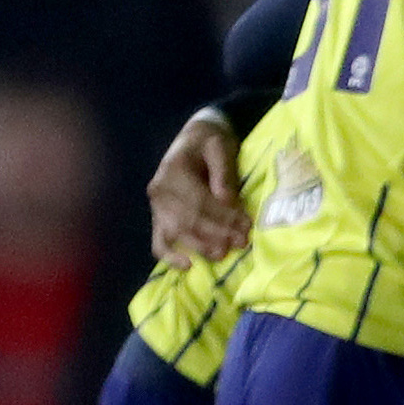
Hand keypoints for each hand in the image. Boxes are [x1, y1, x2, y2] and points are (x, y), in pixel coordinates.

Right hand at [146, 111, 246, 265]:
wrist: (194, 139)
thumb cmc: (209, 142)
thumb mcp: (220, 147)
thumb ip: (222, 172)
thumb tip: (226, 199)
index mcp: (172, 172)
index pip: (200, 202)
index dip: (224, 216)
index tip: (246, 225)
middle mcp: (159, 191)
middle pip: (190, 220)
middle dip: (218, 233)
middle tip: (242, 241)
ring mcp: (156, 207)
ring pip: (178, 233)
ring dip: (202, 246)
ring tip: (225, 252)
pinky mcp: (159, 218)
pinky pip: (159, 242)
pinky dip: (170, 256)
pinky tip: (188, 265)